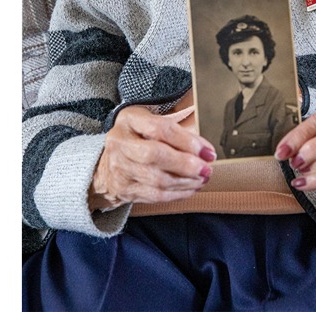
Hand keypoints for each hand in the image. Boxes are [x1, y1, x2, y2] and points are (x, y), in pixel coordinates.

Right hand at [88, 106, 216, 211]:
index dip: (187, 141)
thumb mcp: (150, 120)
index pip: (160, 129)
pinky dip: (178, 193)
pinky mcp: (124, 189)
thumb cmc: (138, 136)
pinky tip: (191, 188)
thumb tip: (204, 148)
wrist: (108, 162)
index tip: (207, 151)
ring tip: (203, 178)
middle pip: (155, 155)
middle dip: (186, 164)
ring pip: (157, 179)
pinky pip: (155, 195)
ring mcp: (119, 167)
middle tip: (206, 168)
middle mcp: (120, 142)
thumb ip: (175, 129)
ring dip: (186, 181)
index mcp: (129, 119)